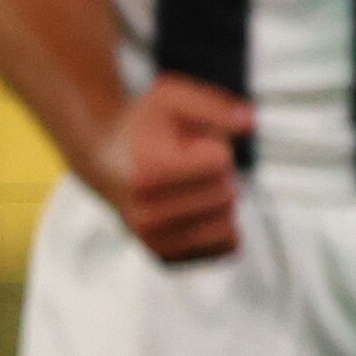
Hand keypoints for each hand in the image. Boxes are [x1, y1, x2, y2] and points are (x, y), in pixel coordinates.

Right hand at [90, 74, 253, 262]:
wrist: (105, 159)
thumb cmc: (144, 126)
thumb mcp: (172, 97)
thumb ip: (214, 106)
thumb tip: (250, 123)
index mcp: (149, 175)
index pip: (221, 164)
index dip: (214, 147)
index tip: (188, 144)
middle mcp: (147, 216)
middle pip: (227, 195)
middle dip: (219, 175)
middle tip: (188, 165)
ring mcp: (155, 241)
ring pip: (229, 225)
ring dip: (219, 202)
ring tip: (189, 187)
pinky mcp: (166, 258)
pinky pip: (223, 248)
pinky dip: (221, 227)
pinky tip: (196, 210)